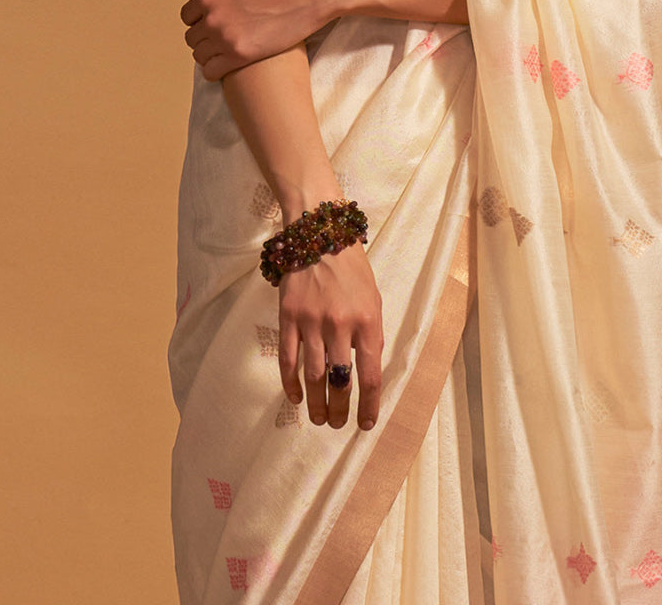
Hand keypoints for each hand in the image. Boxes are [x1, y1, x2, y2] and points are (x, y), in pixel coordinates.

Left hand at [178, 0, 335, 79]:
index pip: (187, 16)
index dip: (200, 19)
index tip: (217, 22)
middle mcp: (212, 16)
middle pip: (191, 37)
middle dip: (204, 38)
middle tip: (225, 37)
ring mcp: (224, 37)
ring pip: (199, 56)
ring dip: (210, 55)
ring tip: (228, 51)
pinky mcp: (240, 55)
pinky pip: (211, 72)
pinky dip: (215, 71)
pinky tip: (229, 65)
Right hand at [278, 241, 383, 431]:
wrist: (320, 236)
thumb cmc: (352, 271)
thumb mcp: (373, 300)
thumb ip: (370, 335)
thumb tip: (366, 372)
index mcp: (368, 321)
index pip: (370, 375)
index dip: (369, 405)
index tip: (367, 424)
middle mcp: (341, 324)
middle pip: (340, 381)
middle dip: (340, 410)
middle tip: (338, 425)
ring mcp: (312, 322)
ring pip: (314, 376)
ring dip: (317, 404)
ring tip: (320, 419)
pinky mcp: (289, 317)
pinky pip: (288, 360)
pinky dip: (291, 384)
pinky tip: (296, 398)